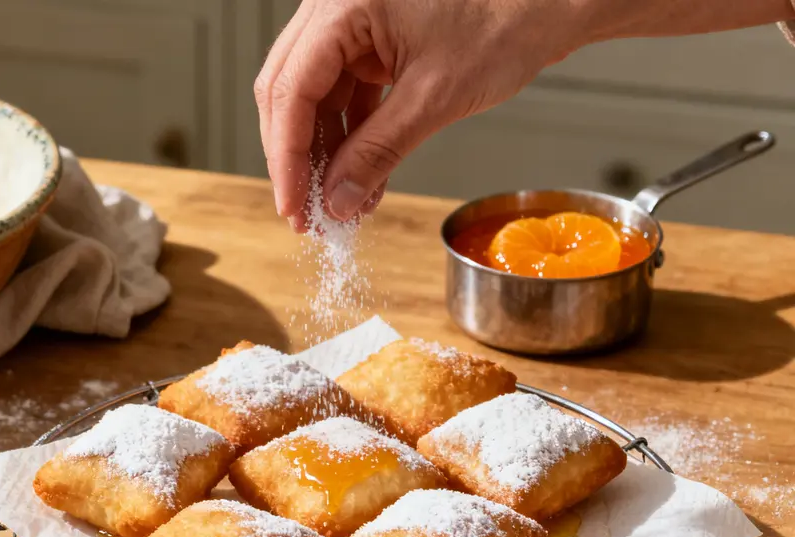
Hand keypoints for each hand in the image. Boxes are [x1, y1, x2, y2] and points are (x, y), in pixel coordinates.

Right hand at [254, 0, 586, 227]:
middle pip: (289, 92)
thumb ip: (378, 151)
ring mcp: (352, 23)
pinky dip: (352, 137)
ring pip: (315, 98)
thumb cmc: (507, 20)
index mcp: (342, 4)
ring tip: (340, 205)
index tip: (294, 205)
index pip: (290, 89)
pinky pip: (345, 94)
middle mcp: (335, 6)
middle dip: (298, 158)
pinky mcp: (371, 41)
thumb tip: (336, 201)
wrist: (551, 1)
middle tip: (306, 213)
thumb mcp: (435, 97)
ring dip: (326, 154)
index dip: (287, 156)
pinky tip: (360, 179)